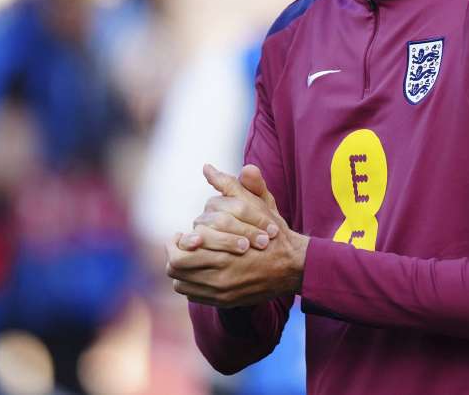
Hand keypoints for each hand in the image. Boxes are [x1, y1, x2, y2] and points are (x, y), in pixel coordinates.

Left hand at [166, 164, 308, 306]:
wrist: (294, 265)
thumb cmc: (274, 231)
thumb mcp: (258, 203)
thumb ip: (232, 185)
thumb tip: (207, 168)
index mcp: (224, 248)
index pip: (180, 251)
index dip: (176, 242)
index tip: (181, 235)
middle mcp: (220, 273)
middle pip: (176, 268)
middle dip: (174, 255)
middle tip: (181, 246)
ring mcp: (222, 290)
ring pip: (182, 284)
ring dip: (181, 271)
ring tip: (189, 258)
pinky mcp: (226, 301)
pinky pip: (194, 295)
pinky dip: (192, 284)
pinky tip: (201, 271)